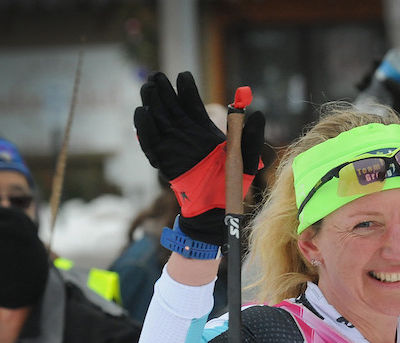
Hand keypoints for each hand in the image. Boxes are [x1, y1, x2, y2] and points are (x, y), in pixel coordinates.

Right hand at [134, 71, 264, 245]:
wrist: (219, 209)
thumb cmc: (232, 184)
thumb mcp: (246, 157)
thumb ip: (251, 136)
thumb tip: (258, 112)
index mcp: (204, 131)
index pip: (192, 105)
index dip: (186, 90)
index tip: (183, 75)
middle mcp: (186, 136)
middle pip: (171, 108)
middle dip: (163, 92)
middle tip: (156, 76)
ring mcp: (173, 147)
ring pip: (158, 121)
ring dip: (151, 104)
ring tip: (147, 87)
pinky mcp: (165, 161)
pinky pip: (151, 143)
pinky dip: (145, 129)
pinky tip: (142, 113)